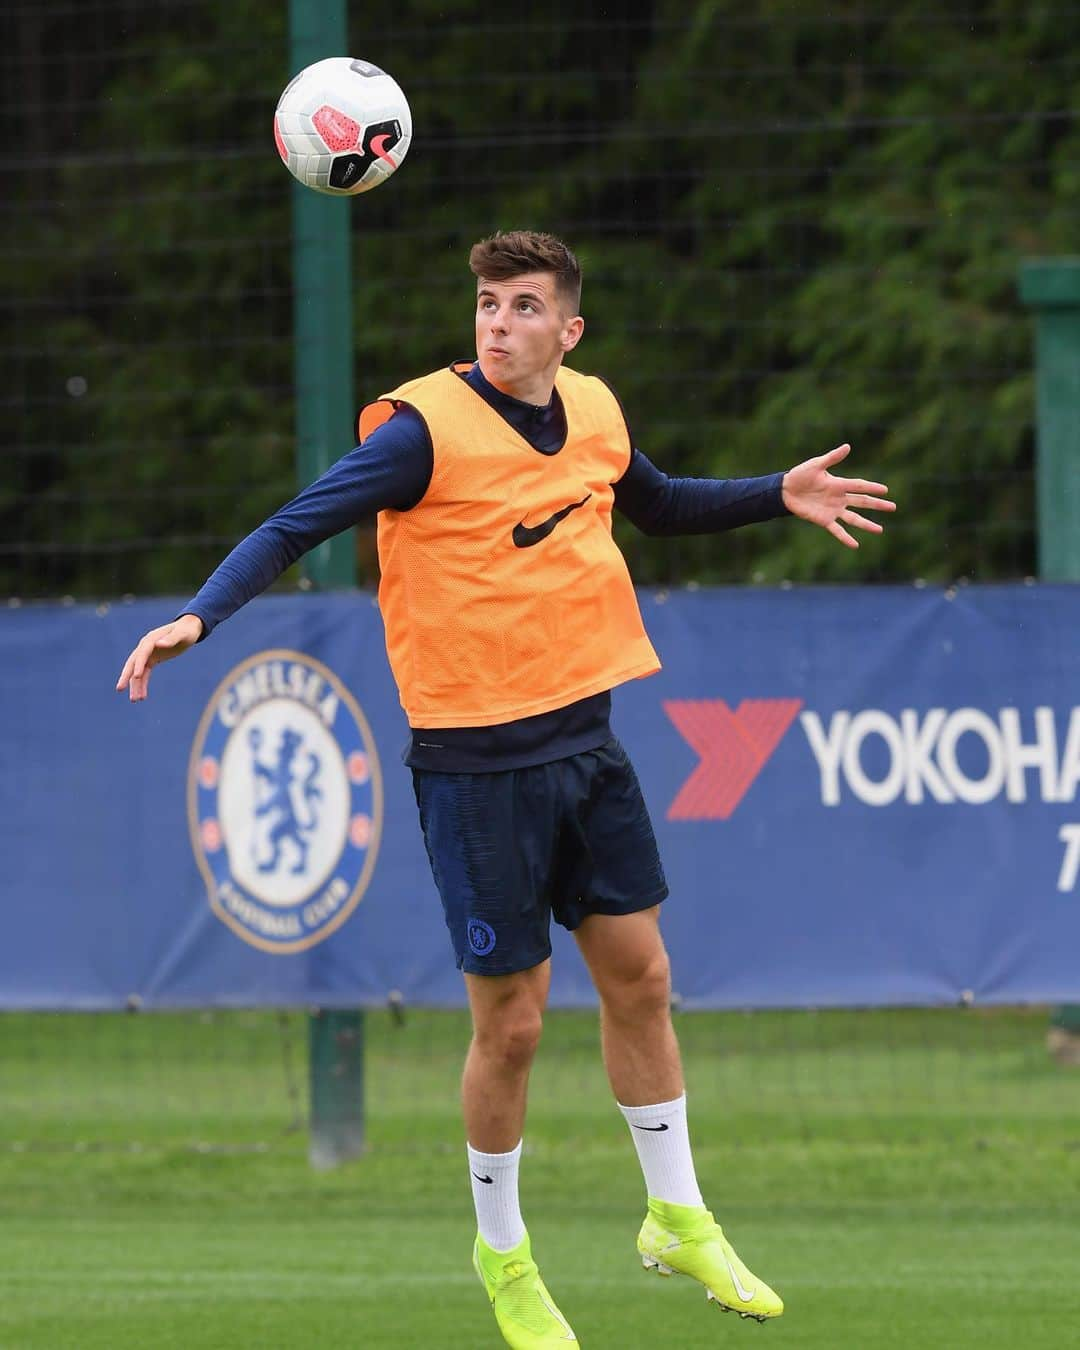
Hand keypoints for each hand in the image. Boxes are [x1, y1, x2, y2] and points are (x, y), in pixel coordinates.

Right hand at [115, 613, 203, 701]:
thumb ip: (172, 639)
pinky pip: (144, 674)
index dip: (138, 664)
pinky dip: (142, 684)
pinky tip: (142, 696)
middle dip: (126, 676)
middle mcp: (146, 647)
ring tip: (134, 700)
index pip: (142, 653)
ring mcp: (148, 654)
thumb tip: (159, 644)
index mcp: (151, 639)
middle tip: (120, 689)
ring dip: (135, 685)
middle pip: (133, 662)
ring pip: (138, 671)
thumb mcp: (182, 634)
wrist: (189, 628)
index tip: (136, 676)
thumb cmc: (186, 631)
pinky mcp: (152, 660)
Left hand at [781, 443, 895, 548]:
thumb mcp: (816, 465)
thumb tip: (848, 447)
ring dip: (867, 524)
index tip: (885, 490)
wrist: (785, 490)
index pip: (859, 486)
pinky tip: (855, 545)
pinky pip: (837, 530)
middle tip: (893, 507)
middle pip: (862, 502)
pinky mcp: (824, 520)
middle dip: (877, 505)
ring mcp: (833, 510)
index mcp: (838, 484)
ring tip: (880, 530)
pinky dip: (845, 538)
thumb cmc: (800, 475)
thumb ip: (832, 458)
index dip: (872, 488)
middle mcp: (839, 498)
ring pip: (854, 518)